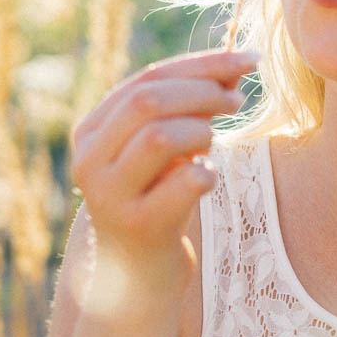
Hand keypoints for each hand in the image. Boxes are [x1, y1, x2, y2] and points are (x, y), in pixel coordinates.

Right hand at [68, 47, 257, 293]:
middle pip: (148, 101)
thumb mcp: (162, 150)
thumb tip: (234, 63)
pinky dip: (205, 173)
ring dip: (201, 132)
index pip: (146, 78)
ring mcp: (109, 196)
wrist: (137, 277)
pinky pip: (183, 184)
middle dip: (203, 92)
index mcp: (91, 131)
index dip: (201, 64)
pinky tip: (207, 178)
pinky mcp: (137, 228)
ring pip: (159, 136)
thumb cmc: (157, 200)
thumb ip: (183, 107)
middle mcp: (90, 161)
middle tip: (239, 100)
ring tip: (214, 144)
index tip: (247, 59)